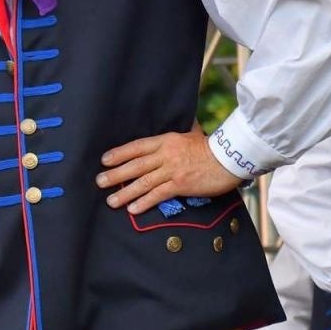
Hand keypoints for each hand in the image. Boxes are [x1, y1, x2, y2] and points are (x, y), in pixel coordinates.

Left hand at [96, 125, 238, 212]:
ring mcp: (172, 170)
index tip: (104, 160)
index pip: (137, 146)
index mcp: (166, 141)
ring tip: (111, 200)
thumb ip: (182, 131)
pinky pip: (158, 194)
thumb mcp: (192, 134)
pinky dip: (144, 202)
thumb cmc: (212, 147)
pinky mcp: (180, 184)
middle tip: (99, 182)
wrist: (230, 158)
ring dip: (125, 192)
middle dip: (115, 174)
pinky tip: (133, 209)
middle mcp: (166, 154)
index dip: (119, 153)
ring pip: (143, 181)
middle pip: (135, 165)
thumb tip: (184, 121)